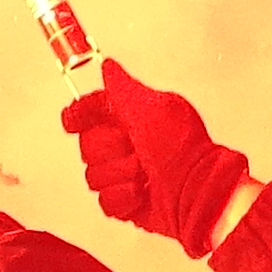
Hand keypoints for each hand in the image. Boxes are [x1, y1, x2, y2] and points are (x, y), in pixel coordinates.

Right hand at [62, 60, 249, 255]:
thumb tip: (109, 67)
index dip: (80, 115)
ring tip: (145, 175)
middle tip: (137, 151)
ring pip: (94, 176)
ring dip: (121, 176)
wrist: (198, 193)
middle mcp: (127, 145)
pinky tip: (142, 195)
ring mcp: (126, 175)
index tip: (74, 121)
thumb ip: (123, 88)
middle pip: (87, 145)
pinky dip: (124, 199)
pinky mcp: (127, 204)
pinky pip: (105, 202)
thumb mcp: (154, 108)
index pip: (92, 110)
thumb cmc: (183, 150)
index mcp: (133, 117)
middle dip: (111, 151)